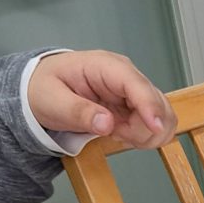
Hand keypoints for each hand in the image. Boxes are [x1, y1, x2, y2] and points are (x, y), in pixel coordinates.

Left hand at [28, 50, 175, 148]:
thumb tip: (106, 123)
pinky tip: (124, 135)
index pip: (136, 84)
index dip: (150, 106)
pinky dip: (146, 136)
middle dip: (143, 128)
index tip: (154, 128)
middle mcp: (126, 75)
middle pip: (156, 103)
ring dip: (146, 134)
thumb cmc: (44, 88)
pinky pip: (155, 124)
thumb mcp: (52, 100)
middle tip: (115, 135)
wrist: (41, 88)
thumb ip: (79, 111)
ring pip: (162, 116)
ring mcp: (134, 91)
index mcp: (105, 66)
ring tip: (117, 134)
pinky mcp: (136, 106)